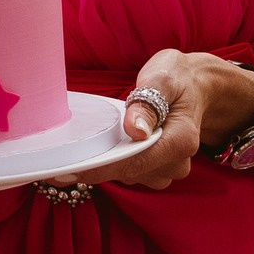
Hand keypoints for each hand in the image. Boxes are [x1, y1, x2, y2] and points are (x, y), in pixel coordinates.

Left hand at [52, 49, 217, 190]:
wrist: (196, 85)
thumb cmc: (178, 77)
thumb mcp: (163, 77)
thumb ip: (148, 102)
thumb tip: (135, 130)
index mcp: (180, 141)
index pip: (136, 162)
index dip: (101, 168)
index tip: (71, 169)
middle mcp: (176, 163)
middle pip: (129, 173)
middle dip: (96, 167)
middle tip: (58, 163)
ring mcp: (167, 168)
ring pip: (127, 176)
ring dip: (104, 165)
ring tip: (75, 152)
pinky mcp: (156, 168)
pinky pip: (129, 171)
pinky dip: (111, 162)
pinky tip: (94, 150)